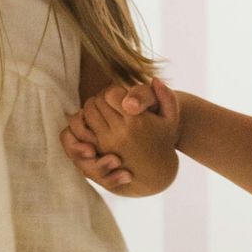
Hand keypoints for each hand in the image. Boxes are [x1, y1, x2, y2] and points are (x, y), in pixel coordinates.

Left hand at [62, 78, 180, 193]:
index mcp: (136, 121)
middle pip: (96, 103)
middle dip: (101, 98)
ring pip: (87, 114)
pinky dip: (84, 122)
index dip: (113, 91)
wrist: (156, 172)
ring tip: (103, 111)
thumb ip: (166, 96)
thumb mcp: (171, 118)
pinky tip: (95, 122)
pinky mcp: (98, 152)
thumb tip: (155, 79)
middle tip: (109, 101)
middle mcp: (119, 132)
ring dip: (91, 109)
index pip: (110, 94)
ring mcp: (106, 143)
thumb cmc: (163, 140)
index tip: (120, 95)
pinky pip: (81, 130)